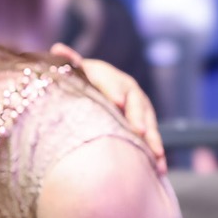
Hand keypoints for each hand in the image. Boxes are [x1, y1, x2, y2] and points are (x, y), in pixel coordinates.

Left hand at [53, 43, 166, 173]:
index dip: (115, 91)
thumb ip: (69, 63)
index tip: (116, 101)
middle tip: (139, 130)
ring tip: (156, 154)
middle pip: (137, 105)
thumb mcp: (76, 73)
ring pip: (149, 124)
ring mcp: (139, 110)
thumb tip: (58, 47)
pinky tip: (159, 169)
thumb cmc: (81, 83)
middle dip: (139, 118)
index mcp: (112, 78)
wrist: (94, 91)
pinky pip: (152, 141)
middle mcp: (129, 93)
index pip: (115, 83)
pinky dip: (156, 154)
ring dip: (153, 140)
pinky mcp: (143, 127)